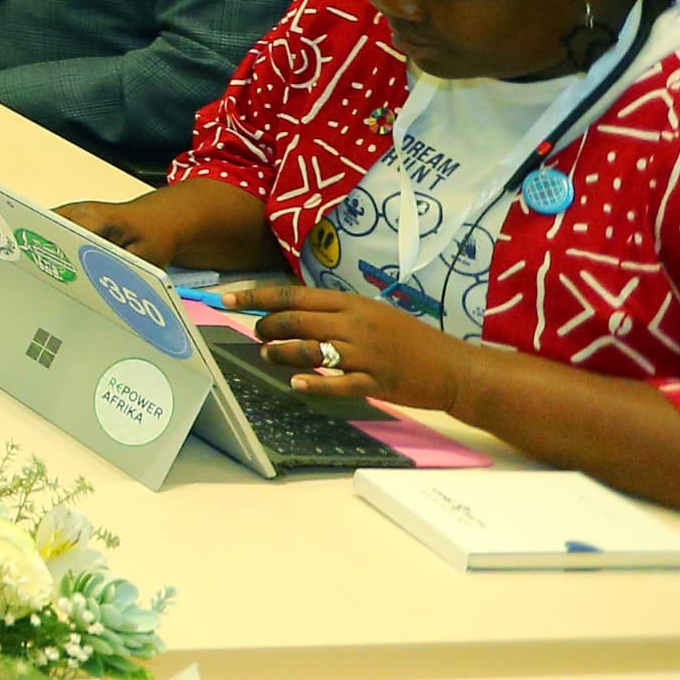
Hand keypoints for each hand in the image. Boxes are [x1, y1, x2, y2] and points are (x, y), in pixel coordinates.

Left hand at [224, 282, 475, 410]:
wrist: (452, 366)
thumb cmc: (409, 339)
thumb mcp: (372, 313)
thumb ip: (336, 312)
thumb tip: (293, 311)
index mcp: (351, 303)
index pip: (293, 295)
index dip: (257, 297)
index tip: (227, 300)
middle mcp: (355, 324)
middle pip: (296, 321)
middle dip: (267, 327)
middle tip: (256, 335)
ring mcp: (365, 353)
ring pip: (310, 349)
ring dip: (282, 353)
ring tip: (269, 356)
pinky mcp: (376, 381)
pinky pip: (338, 382)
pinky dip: (315, 384)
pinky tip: (297, 384)